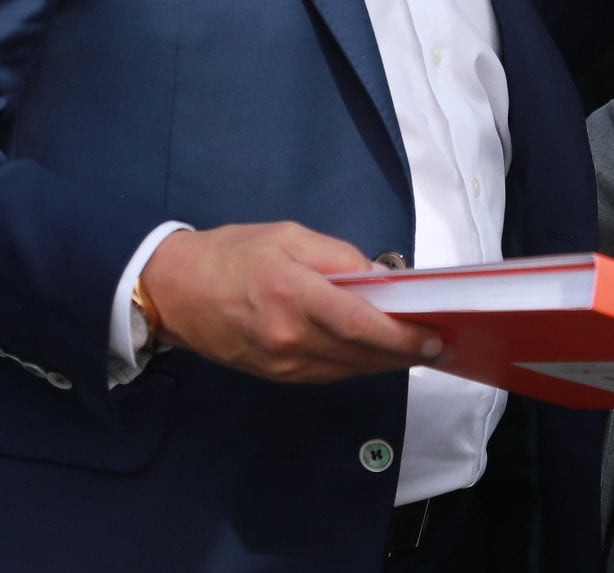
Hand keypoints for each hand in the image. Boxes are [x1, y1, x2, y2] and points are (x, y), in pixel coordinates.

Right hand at [139, 223, 443, 383]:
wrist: (174, 291)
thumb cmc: (233, 254)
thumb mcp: (290, 236)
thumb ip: (340, 258)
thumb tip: (382, 281)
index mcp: (294, 295)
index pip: (362, 324)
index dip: (403, 335)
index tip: (434, 335)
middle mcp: (290, 338)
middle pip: (362, 354)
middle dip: (405, 352)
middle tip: (439, 345)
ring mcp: (283, 363)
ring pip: (349, 369)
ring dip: (385, 362)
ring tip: (416, 349)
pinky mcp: (276, 376)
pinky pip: (328, 374)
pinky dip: (356, 365)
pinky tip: (375, 354)